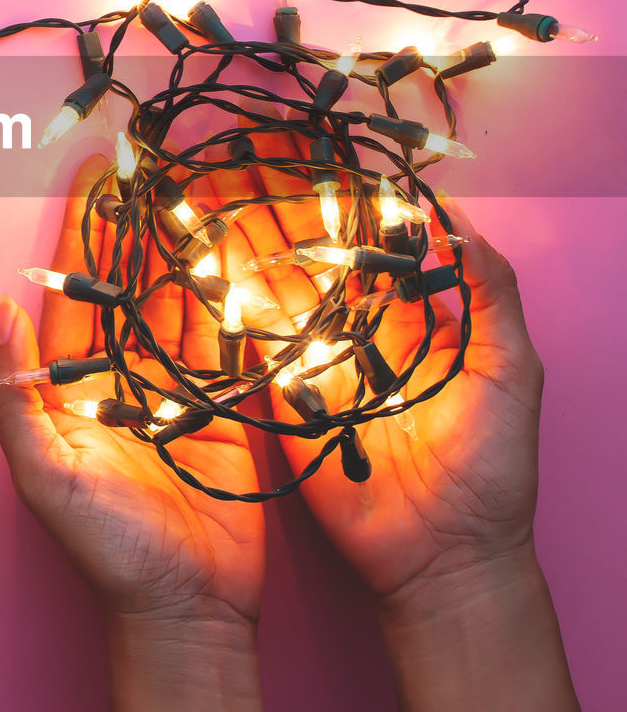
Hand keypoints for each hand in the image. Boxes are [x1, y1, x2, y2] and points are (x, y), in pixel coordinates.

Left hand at [0, 156, 271, 711]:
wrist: (186, 611)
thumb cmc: (107, 549)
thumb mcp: (45, 474)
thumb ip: (15, 395)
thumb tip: (1, 309)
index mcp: (73, 383)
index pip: (77, 286)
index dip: (84, 227)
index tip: (96, 172)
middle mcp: (123, 376)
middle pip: (131, 281)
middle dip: (140, 223)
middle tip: (157, 163)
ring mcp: (176, 390)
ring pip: (181, 302)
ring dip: (189, 248)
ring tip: (202, 189)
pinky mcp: (224, 411)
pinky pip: (227, 342)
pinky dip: (234, 298)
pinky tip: (244, 254)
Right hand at [208, 125, 541, 602]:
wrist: (444, 556)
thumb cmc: (493, 466)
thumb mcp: (511, 373)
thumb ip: (493, 297)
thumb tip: (463, 222)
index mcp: (415, 318)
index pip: (374, 244)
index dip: (344, 201)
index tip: (312, 155)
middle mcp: (359, 330)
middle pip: (314, 258)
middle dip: (278, 212)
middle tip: (238, 160)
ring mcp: (318, 363)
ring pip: (277, 293)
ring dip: (244, 247)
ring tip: (207, 197)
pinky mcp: (284, 399)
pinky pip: (254, 346)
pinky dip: (228, 306)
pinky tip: (201, 266)